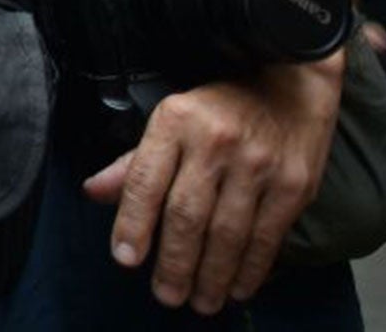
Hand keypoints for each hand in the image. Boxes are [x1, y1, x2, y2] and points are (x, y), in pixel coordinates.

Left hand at [82, 60, 343, 314]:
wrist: (289, 85)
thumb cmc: (219, 108)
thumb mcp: (169, 119)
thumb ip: (134, 162)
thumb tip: (92, 191)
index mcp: (175, 121)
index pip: (146, 180)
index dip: (132, 223)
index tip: (125, 259)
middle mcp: (215, 143)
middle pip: (187, 214)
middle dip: (174, 262)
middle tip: (166, 295)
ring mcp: (257, 165)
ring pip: (227, 232)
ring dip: (211, 275)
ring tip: (199, 301)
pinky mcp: (293, 185)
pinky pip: (267, 236)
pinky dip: (251, 268)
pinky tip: (238, 288)